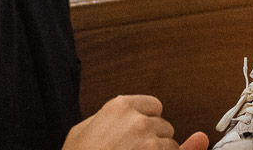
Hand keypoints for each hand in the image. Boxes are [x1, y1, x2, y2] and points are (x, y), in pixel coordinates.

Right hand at [62, 94, 207, 149]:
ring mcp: (149, 143)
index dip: (149, 121)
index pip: (154, 106)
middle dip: (155, 140)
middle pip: (164, 126)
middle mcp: (138, 121)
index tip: (142, 135)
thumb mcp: (81, 131)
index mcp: (119, 107)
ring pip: (172, 145)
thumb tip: (117, 117)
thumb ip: (103, 118)